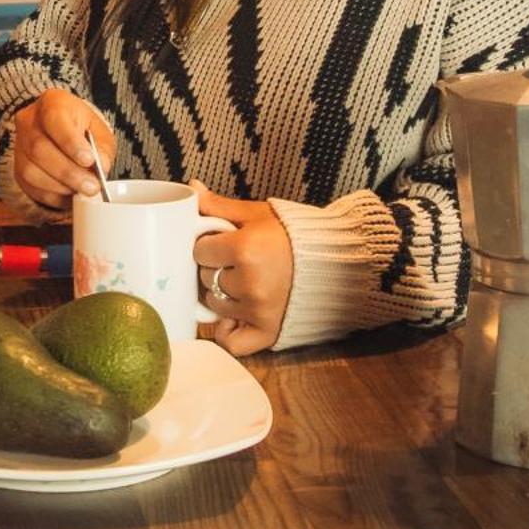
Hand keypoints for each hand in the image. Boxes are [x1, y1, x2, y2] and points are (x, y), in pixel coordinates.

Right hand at [12, 90, 115, 210]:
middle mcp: (29, 121)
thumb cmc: (83, 130)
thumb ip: (102, 148)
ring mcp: (19, 145)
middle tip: (91, 186)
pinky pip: (29, 187)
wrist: (64, 133)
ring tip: (82, 191)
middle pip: (39, 148)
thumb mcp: (99, 132)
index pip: (54, 119)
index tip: (89, 160)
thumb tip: (101, 166)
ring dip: (60, 186)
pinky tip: (69, 196)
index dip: (70, 142)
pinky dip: (52, 196)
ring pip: (30, 170)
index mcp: (51, 102)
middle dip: (68, 172)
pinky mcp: (17, 168)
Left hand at [190, 184, 292, 357]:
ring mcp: (257, 310)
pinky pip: (229, 341)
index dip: (209, 245)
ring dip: (222, 295)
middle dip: (215, 268)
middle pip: (205, 278)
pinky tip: (237, 315)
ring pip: (215, 305)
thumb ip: (220, 206)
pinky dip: (228, 331)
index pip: (199, 251)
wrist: (336, 260)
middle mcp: (249, 282)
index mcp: (244, 249)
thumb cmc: (294, 235)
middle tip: (237, 262)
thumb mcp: (257, 214)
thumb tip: (192, 187)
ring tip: (244, 281)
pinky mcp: (267, 331)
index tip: (224, 243)